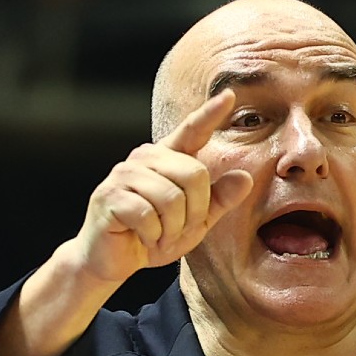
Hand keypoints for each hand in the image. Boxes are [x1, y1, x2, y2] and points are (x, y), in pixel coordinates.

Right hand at [73, 89, 253, 283]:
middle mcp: (145, 158)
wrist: (112, 261)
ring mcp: (124, 174)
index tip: (229, 95)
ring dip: (172, 229)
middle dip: (195, 213)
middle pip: (194, 174)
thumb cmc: (153, 237)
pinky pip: (148, 216)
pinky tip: (144, 238)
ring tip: (160, 236)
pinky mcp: (109, 196)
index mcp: (167, 159)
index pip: (191, 132)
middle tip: (179, 231)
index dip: (210, 114)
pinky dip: (153, 236)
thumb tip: (245, 178)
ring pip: (171, 198)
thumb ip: (218, 200)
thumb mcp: (195, 222)